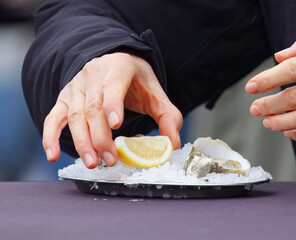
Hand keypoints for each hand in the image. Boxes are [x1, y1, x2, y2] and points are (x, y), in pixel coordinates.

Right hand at [42, 52, 182, 167]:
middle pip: (93, 107)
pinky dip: (50, 136)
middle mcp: (93, 74)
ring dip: (82, 141)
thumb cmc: (136, 81)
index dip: (113, 105)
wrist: (115, 62)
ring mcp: (76, 86)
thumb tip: (172, 144)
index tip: (116, 125)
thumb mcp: (156, 93)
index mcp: (119, 68)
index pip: (113, 86)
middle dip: (100, 136)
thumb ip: (168, 116)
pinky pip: (54, 117)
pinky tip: (52, 155)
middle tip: (110, 159)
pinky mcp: (65, 98)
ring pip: (74, 115)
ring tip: (92, 162)